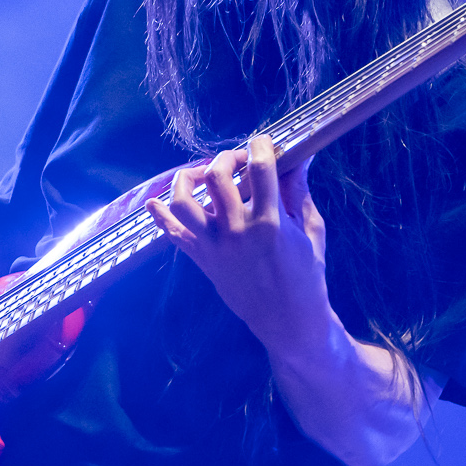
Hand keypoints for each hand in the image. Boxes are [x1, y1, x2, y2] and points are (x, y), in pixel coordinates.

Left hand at [144, 135, 331, 354]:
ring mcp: (215, 247)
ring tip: (200, 175)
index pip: (259, 168)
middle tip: (237, 160)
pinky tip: (154, 202)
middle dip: (227, 157)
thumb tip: (299, 159)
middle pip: (216, 176)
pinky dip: (160, 217)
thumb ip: (298, 193)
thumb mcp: (311, 230)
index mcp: (270, 222)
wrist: (288, 321)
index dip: (260, 146)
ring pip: (183, 202)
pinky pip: (173, 235)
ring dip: (187, 179)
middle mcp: (237, 232)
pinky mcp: (203, 260)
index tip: (263, 143)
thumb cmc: (307, 275)